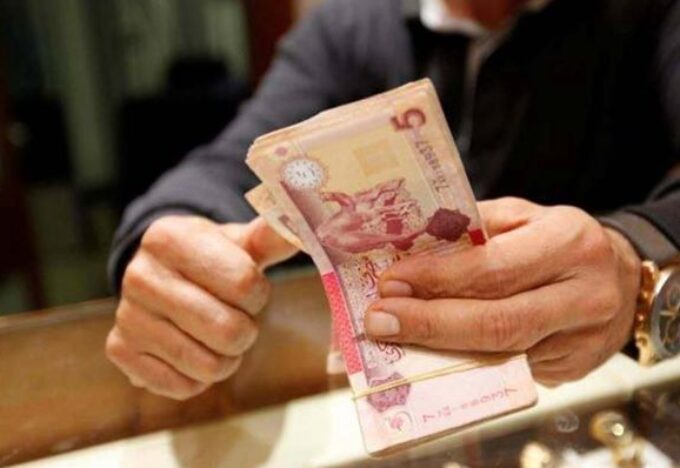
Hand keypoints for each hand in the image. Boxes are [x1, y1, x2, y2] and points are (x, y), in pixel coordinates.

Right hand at [106, 216, 296, 399]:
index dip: (258, 294)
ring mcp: (126, 314)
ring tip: (217, 335)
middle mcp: (138, 274)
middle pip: (229, 331)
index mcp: (169, 237)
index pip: (245, 284)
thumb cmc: (213, 259)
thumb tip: (302, 230)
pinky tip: (192, 349)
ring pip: (208, 366)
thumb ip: (272, 237)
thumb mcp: (241, 243)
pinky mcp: (120, 350)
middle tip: (236, 317)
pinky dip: (199, 378)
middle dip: (246, 331)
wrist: (165, 274)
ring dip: (227, 358)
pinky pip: (182, 386)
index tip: (247, 288)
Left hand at [364, 197, 641, 385]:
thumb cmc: (558, 239)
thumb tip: (409, 251)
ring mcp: (583, 341)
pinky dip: (463, 362)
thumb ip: (472, 230)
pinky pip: (509, 369)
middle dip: (429, 323)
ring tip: (393, 337)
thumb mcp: (521, 217)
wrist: (622, 275)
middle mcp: (584, 296)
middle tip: (380, 320)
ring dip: (438, 348)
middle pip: (497, 322)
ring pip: (500, 355)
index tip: (391, 281)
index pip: (494, 268)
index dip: (437, 278)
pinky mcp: (574, 370)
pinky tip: (428, 351)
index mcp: (569, 243)